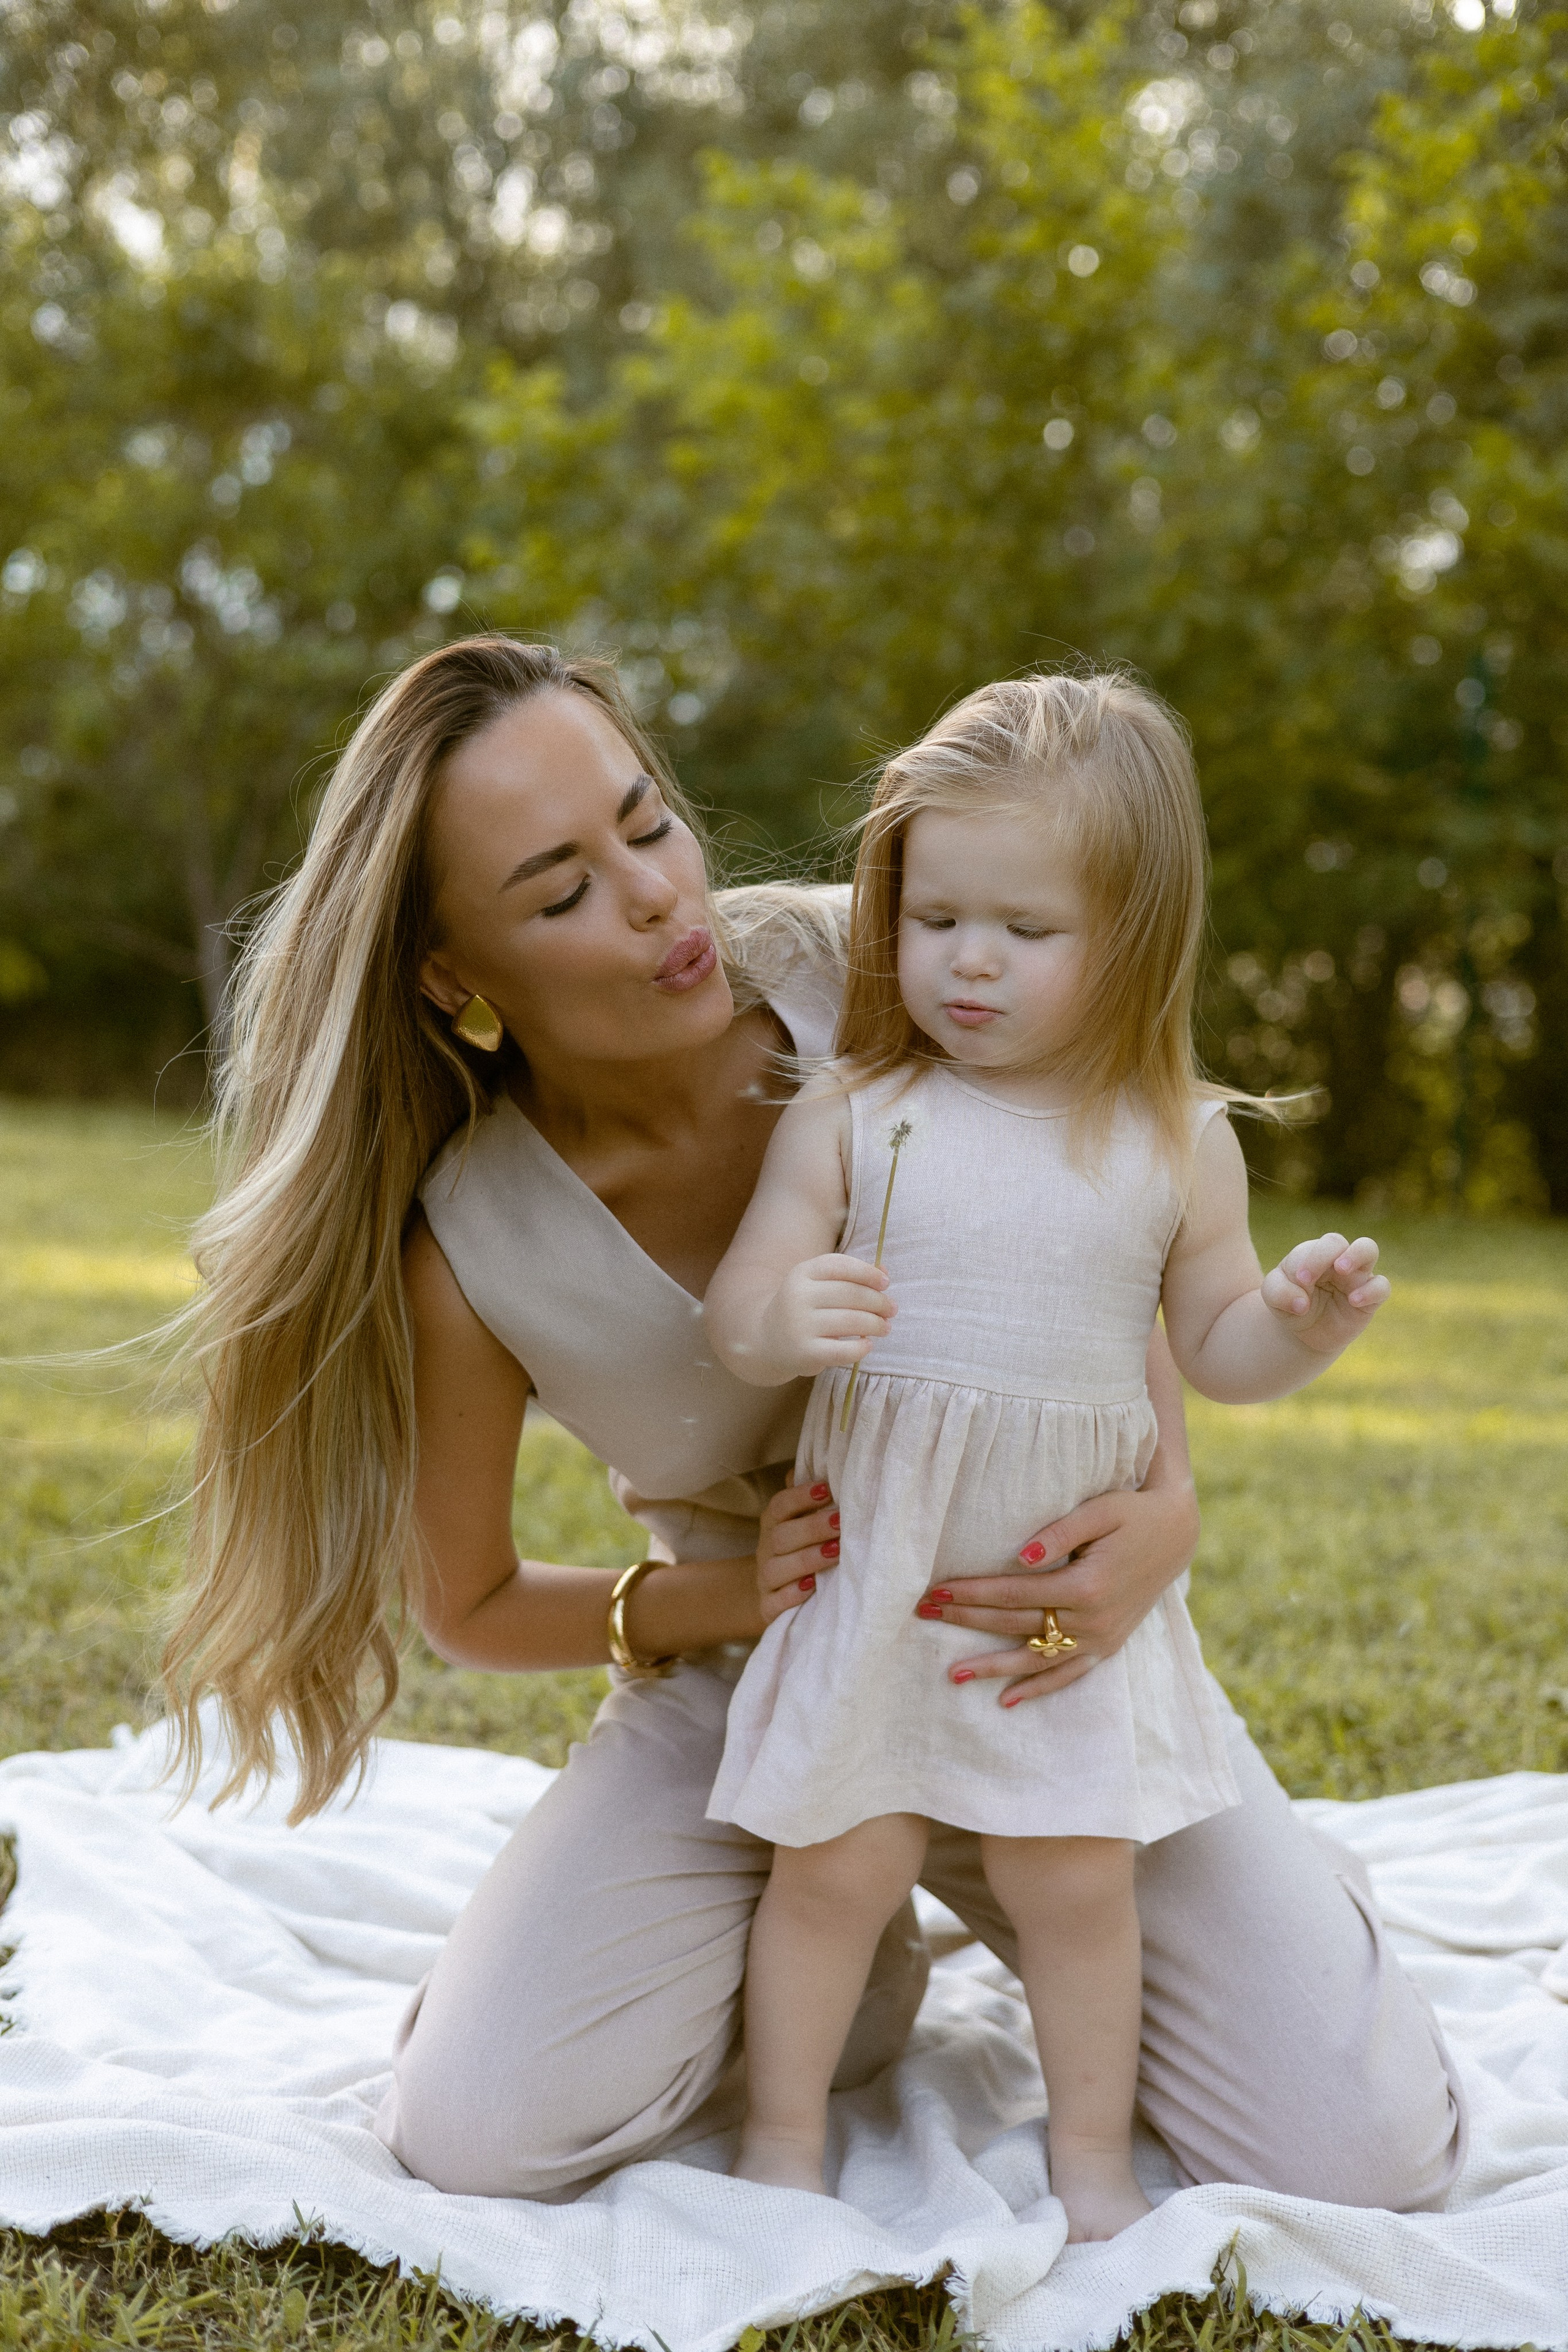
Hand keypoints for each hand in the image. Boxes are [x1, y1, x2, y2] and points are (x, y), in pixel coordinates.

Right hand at [756, 1479, 841, 1627]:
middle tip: (841, 1522)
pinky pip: (773, 1603)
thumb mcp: (799, 1521)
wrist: (769, 1592)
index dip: (801, 1496)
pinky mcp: (767, 1608)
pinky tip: (812, 1588)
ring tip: (835, 1553)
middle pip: (780, 1536)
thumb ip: (807, 1498)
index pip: (780, 1506)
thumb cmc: (796, 1548)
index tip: (827, 1489)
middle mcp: (766, 1550)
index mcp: (773, 1524)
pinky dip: (791, 1595)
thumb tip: (824, 1464)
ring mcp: (765, 1580)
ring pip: (776, 1569)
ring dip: (806, 1560)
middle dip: (811, 1528)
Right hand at [757, 1254, 893, 1378]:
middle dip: (879, 1302)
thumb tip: (884, 1274)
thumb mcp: (817, 1286)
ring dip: (876, 1324)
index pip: (840, 1265)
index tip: (885, 1283)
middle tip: (891, 1309)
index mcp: (801, 1273)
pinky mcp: (805, 1353)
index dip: (867, 1272)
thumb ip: (849, 1277)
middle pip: (851, 1294)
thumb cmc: (802, 1309)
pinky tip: (867, 1344)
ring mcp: (800, 1325)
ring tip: (885, 1327)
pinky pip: (844, 1350)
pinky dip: (862, 1347)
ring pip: (852, 1321)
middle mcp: (798, 1296)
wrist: (766, 1341)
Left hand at [913, 1479, 1200, 1704]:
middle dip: (967, 1620)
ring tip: (952, 1674)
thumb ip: (1060, 1532)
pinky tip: (1006, 1700)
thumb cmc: (1132, 1512)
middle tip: (924, 1614)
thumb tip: (1020, 1556)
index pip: (1012, 1594)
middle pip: (1016, 1625)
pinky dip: (1038, 1689)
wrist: (1177, 1533)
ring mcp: (1101, 1639)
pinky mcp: (1108, 1646)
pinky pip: (1068, 1675)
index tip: (935, 1590)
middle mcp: (1092, 1621)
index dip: (971, 1593)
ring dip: (993, 1668)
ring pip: (1037, 1660)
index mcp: (1086, 1586)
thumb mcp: (1100, 1510)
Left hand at [1260, 1232, 1388, 1354]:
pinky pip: (1381, 1287)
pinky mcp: (1370, 1299)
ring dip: (1356, 1255)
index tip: (1300, 1281)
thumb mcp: (1273, 1298)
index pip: (1319, 1245)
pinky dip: (1371, 1291)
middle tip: (1309, 1278)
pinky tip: (1354, 1301)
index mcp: (1313, 1253)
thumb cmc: (1291, 1303)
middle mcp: (1336, 1259)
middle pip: (1338, 1241)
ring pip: (1368, 1250)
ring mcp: (1355, 1277)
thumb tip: (1301, 1303)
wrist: (1304, 1331)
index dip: (1313, 1259)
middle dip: (1325, 1254)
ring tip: (1341, 1270)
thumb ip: (1279, 1293)